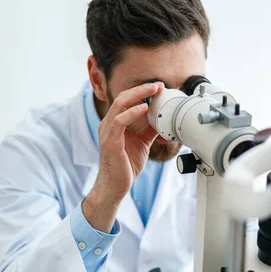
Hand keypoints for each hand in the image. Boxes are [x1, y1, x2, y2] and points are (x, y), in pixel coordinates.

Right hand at [83, 82, 163, 231]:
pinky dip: (132, 113)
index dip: (141, 92)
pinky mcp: (110, 141)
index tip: (158, 87)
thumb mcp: (142, 143)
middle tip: (158, 85)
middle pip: (123, 97)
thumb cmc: (126, 166)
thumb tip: (163, 119)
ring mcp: (107, 132)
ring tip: (154, 91)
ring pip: (120, 105)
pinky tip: (144, 109)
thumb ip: (150, 130)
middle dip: (142, 89)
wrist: (116, 186)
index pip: (126, 100)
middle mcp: (108, 124)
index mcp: (114, 123)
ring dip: (138, 95)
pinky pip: (119, 121)